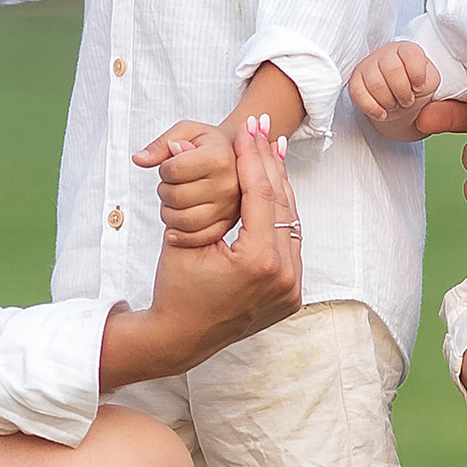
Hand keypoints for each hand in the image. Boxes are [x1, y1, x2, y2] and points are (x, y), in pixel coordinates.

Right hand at [101, 118, 301, 385]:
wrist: (179, 338)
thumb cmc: (175, 288)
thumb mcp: (184, 238)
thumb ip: (203, 195)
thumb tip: (198, 146)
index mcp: (258, 262)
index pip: (262, 194)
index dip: (254, 156)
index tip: (250, 128)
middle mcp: (283, 276)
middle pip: (282, 205)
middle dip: (270, 163)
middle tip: (263, 128)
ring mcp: (290, 288)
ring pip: (290, 222)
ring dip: (279, 186)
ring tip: (271, 149)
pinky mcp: (291, 295)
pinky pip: (289, 244)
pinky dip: (280, 217)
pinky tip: (273, 190)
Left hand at [134, 121, 239, 247]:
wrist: (236, 158)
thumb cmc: (208, 144)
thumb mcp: (186, 131)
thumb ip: (160, 145)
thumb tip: (139, 160)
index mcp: (219, 157)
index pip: (173, 170)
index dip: (163, 168)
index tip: (171, 164)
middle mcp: (228, 184)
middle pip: (176, 197)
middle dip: (164, 190)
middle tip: (171, 184)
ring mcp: (229, 207)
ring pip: (184, 220)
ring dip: (168, 212)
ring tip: (174, 200)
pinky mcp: (228, 224)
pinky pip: (199, 238)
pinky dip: (181, 236)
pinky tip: (174, 228)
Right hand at [348, 39, 441, 134]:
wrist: (399, 102)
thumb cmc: (417, 90)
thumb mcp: (433, 87)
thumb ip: (443, 97)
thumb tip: (427, 116)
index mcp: (408, 50)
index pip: (411, 54)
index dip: (417, 76)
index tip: (419, 88)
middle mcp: (386, 53)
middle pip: (392, 69)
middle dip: (403, 93)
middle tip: (408, 101)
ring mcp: (368, 66)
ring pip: (375, 83)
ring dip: (388, 101)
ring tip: (395, 106)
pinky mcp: (356, 81)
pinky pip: (358, 93)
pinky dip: (372, 108)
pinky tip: (382, 114)